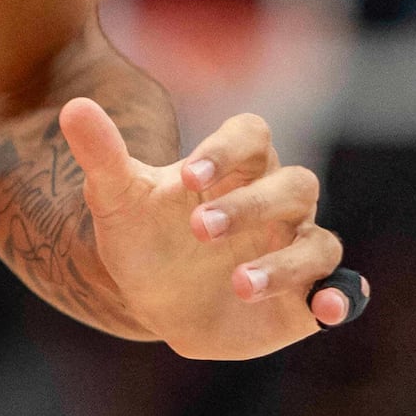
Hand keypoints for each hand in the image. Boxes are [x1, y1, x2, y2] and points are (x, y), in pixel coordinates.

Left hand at [58, 100, 353, 360]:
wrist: (154, 298)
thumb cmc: (144, 236)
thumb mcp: (116, 199)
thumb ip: (102, 155)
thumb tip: (73, 108)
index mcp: (236, 166)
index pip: (252, 136)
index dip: (226, 150)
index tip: (186, 174)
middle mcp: (275, 203)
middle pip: (294, 185)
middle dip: (250, 206)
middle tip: (198, 230)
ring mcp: (295, 248)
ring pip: (317, 241)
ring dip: (285, 262)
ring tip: (238, 284)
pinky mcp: (304, 296)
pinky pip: (340, 288)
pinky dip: (343, 295)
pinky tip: (327, 308)